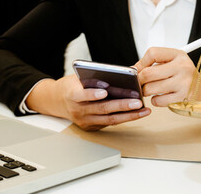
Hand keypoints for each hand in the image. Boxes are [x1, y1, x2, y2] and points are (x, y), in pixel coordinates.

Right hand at [25, 74, 149, 130]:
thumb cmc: (71, 86)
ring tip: (143, 110)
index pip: (81, 95)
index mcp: (71, 95)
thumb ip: (95, 76)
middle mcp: (77, 110)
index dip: (93, 94)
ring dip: (128, 115)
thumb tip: (121, 72)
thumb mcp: (78, 78)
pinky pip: (109, 123)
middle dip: (121, 105)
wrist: (57, 102)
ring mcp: (84, 121)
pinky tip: (137, 113)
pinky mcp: (90, 127)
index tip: (105, 91)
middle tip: (136, 102)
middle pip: (101, 108)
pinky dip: (124, 118)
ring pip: (109, 119)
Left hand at [133, 47, 200, 112]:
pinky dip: (155, 100)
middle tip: (140, 83)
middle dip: (139, 80)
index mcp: (178, 55)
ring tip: (149, 90)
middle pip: (148, 73)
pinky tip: (161, 97)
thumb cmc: (184, 76)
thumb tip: (133, 70)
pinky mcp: (183, 97)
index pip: (153, 53)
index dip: (141, 62)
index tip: (138, 69)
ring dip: (145, 91)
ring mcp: (184, 83)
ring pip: (151, 88)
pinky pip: (158, 100)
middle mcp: (182, 67)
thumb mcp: (174, 63)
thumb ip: (155, 64)